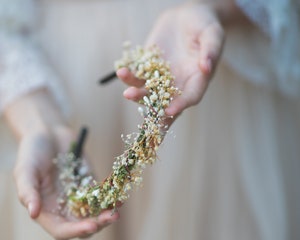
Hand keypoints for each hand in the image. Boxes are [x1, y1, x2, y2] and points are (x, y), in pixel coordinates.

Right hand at [5, 90, 118, 239]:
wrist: (49, 135)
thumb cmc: (32, 152)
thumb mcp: (25, 170)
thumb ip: (28, 191)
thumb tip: (33, 213)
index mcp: (46, 210)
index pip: (62, 230)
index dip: (76, 231)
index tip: (91, 226)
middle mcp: (64, 208)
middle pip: (82, 225)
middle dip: (98, 224)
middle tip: (112, 216)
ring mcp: (79, 197)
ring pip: (95, 214)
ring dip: (108, 213)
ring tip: (119, 206)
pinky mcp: (90, 186)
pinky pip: (103, 197)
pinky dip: (111, 198)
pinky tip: (120, 196)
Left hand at [117, 2, 224, 119]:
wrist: (185, 17)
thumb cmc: (203, 25)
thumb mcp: (212, 34)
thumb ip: (211, 50)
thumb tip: (206, 67)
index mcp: (197, 80)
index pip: (191, 97)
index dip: (180, 105)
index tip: (169, 111)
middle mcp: (179, 84)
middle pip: (167, 104)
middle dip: (156, 115)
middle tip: (146, 123)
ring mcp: (162, 78)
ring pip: (149, 92)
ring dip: (138, 96)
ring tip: (128, 94)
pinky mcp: (148, 69)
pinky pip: (138, 76)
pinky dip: (129, 77)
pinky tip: (121, 72)